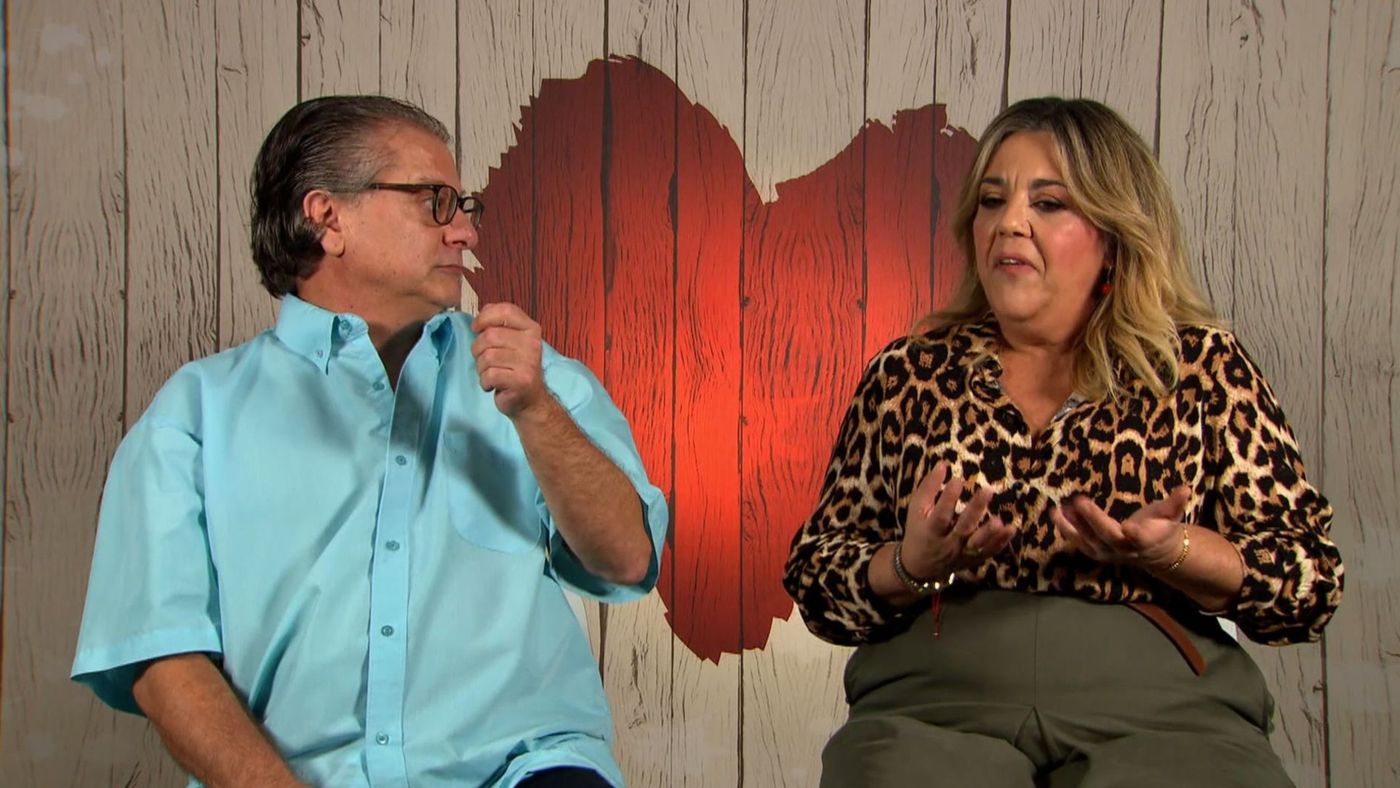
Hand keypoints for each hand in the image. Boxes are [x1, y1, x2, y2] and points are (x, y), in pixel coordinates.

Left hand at [471, 303, 547, 418]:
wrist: (530, 400)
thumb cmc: (514, 368)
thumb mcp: (510, 341)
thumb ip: (498, 324)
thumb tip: (480, 313)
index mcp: (530, 329)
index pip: (505, 310)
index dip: (484, 317)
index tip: (476, 328)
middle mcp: (533, 343)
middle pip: (490, 335)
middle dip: (478, 349)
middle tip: (484, 360)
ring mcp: (529, 362)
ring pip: (487, 356)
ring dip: (481, 368)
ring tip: (490, 373)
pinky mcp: (521, 381)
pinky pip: (490, 375)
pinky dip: (485, 381)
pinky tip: (492, 385)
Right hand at [900, 460, 1014, 579]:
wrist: (920, 566)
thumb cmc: (919, 530)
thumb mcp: (916, 509)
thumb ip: (929, 487)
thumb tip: (943, 464)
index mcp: (931, 530)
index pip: (941, 515)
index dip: (948, 498)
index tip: (958, 479)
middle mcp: (947, 544)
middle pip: (963, 528)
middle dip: (975, 510)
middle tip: (988, 490)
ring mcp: (962, 553)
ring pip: (977, 544)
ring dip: (989, 533)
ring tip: (999, 520)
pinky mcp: (973, 559)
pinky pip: (988, 552)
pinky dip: (1000, 543)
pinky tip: (1011, 529)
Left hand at [1052, 486, 1190, 571]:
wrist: (1155, 552)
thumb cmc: (1162, 527)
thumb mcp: (1171, 514)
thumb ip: (1175, 503)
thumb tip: (1186, 489)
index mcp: (1145, 540)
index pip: (1139, 539)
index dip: (1134, 535)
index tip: (1128, 527)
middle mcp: (1124, 549)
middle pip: (1107, 537)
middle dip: (1093, 520)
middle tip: (1080, 501)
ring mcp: (1108, 552)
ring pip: (1088, 542)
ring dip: (1071, 526)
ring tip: (1056, 511)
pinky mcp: (1096, 551)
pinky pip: (1079, 542)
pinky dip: (1066, 530)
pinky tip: (1056, 515)